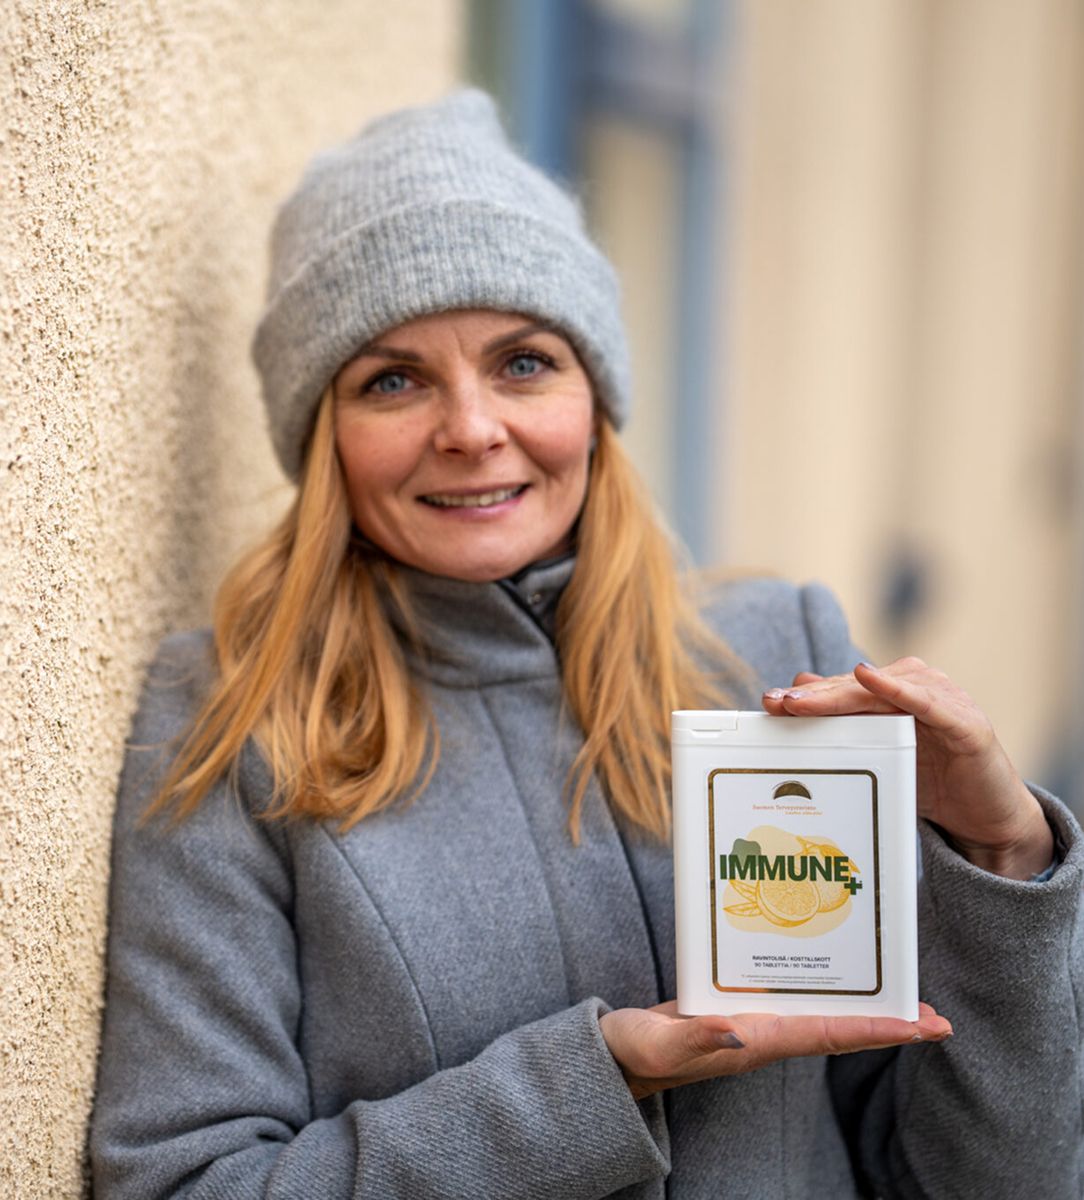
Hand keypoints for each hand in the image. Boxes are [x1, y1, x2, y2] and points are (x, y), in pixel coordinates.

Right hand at [600, 1000, 950, 1099]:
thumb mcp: (660, 1043)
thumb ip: (696, 1037)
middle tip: (937, 1017)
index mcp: (756, 1042)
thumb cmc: (637, 1051)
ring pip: (825, 1016)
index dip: (877, 1029)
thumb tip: (737, 1031)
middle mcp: (766, 1035)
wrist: (617, 1056)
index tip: (923, 1027)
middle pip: (841, 1029)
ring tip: (905, 998)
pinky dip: (826, 989)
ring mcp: (757, 1025)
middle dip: (890, 1025)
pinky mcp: (742, 1010)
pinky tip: (835, 973)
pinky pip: (799, 1000)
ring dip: (867, 1009)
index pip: (829, 1035)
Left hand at [761, 658, 1053, 878]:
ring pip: (883, 692)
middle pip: (857, 688)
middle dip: (815, 696)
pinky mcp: (966, 724)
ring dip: (841, 693)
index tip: (769, 702)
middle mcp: (920, 687)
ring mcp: (945, 701)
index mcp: (897, 693)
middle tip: (777, 703)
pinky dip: (897, 690)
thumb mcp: (882, 756)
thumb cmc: (934, 783)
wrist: (989, 818)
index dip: (807, 694)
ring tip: (804, 700)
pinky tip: (870, 677)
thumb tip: (799, 691)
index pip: (844, 689)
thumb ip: (847, 727)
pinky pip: (927, 703)